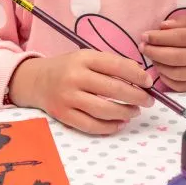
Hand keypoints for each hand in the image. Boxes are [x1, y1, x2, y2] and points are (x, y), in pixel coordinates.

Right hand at [9, 53, 153, 134]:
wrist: (36, 81)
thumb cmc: (69, 68)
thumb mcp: (87, 58)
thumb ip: (111, 64)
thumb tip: (141, 77)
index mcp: (83, 58)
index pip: (117, 66)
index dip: (137, 76)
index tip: (149, 83)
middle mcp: (75, 77)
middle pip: (114, 89)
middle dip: (137, 97)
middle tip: (148, 101)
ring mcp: (68, 98)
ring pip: (105, 110)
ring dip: (126, 112)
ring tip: (135, 112)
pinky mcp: (63, 115)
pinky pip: (92, 125)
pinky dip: (110, 126)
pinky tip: (120, 122)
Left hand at [142, 17, 185, 91]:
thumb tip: (162, 26)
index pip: (179, 38)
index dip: (159, 37)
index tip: (145, 35)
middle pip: (174, 56)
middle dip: (154, 51)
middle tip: (143, 46)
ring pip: (176, 73)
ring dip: (159, 65)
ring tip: (152, 57)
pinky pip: (182, 86)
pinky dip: (167, 79)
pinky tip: (162, 70)